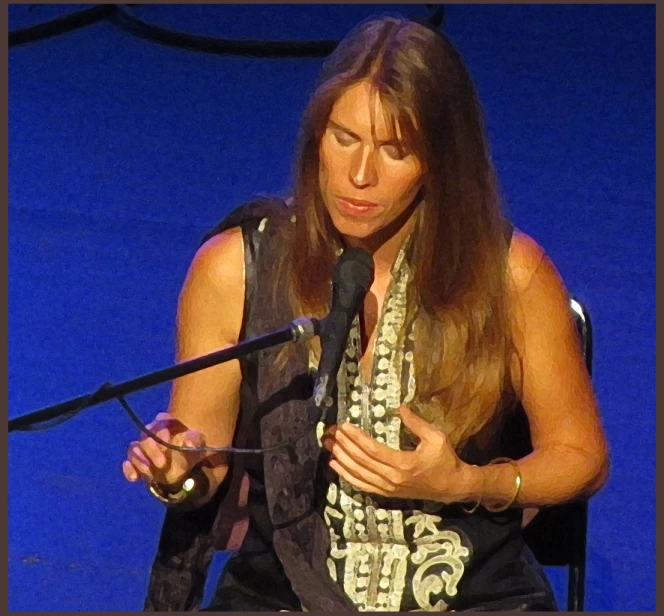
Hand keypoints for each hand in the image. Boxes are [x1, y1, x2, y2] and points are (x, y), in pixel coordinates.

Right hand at [122, 412, 207, 486]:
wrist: (188, 469)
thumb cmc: (192, 449)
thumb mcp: (198, 442)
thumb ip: (194, 440)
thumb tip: (187, 441)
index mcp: (166, 423)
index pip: (158, 423)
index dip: (161, 433)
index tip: (168, 442)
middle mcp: (151, 433)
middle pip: (144, 438)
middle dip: (151, 450)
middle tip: (162, 463)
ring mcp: (143, 449)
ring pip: (134, 450)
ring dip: (140, 461)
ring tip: (149, 470)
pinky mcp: (138, 463)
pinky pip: (128, 464)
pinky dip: (129, 470)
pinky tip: (135, 477)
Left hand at [322, 405, 475, 502]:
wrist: (452, 487)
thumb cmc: (445, 460)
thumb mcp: (436, 438)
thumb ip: (417, 423)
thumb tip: (400, 407)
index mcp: (404, 464)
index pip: (373, 450)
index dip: (356, 438)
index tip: (344, 426)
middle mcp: (392, 479)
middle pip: (362, 461)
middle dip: (344, 445)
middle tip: (331, 432)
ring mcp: (388, 489)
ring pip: (358, 474)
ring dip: (342, 459)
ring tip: (328, 445)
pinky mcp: (387, 494)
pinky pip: (362, 486)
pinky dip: (347, 476)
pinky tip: (336, 465)